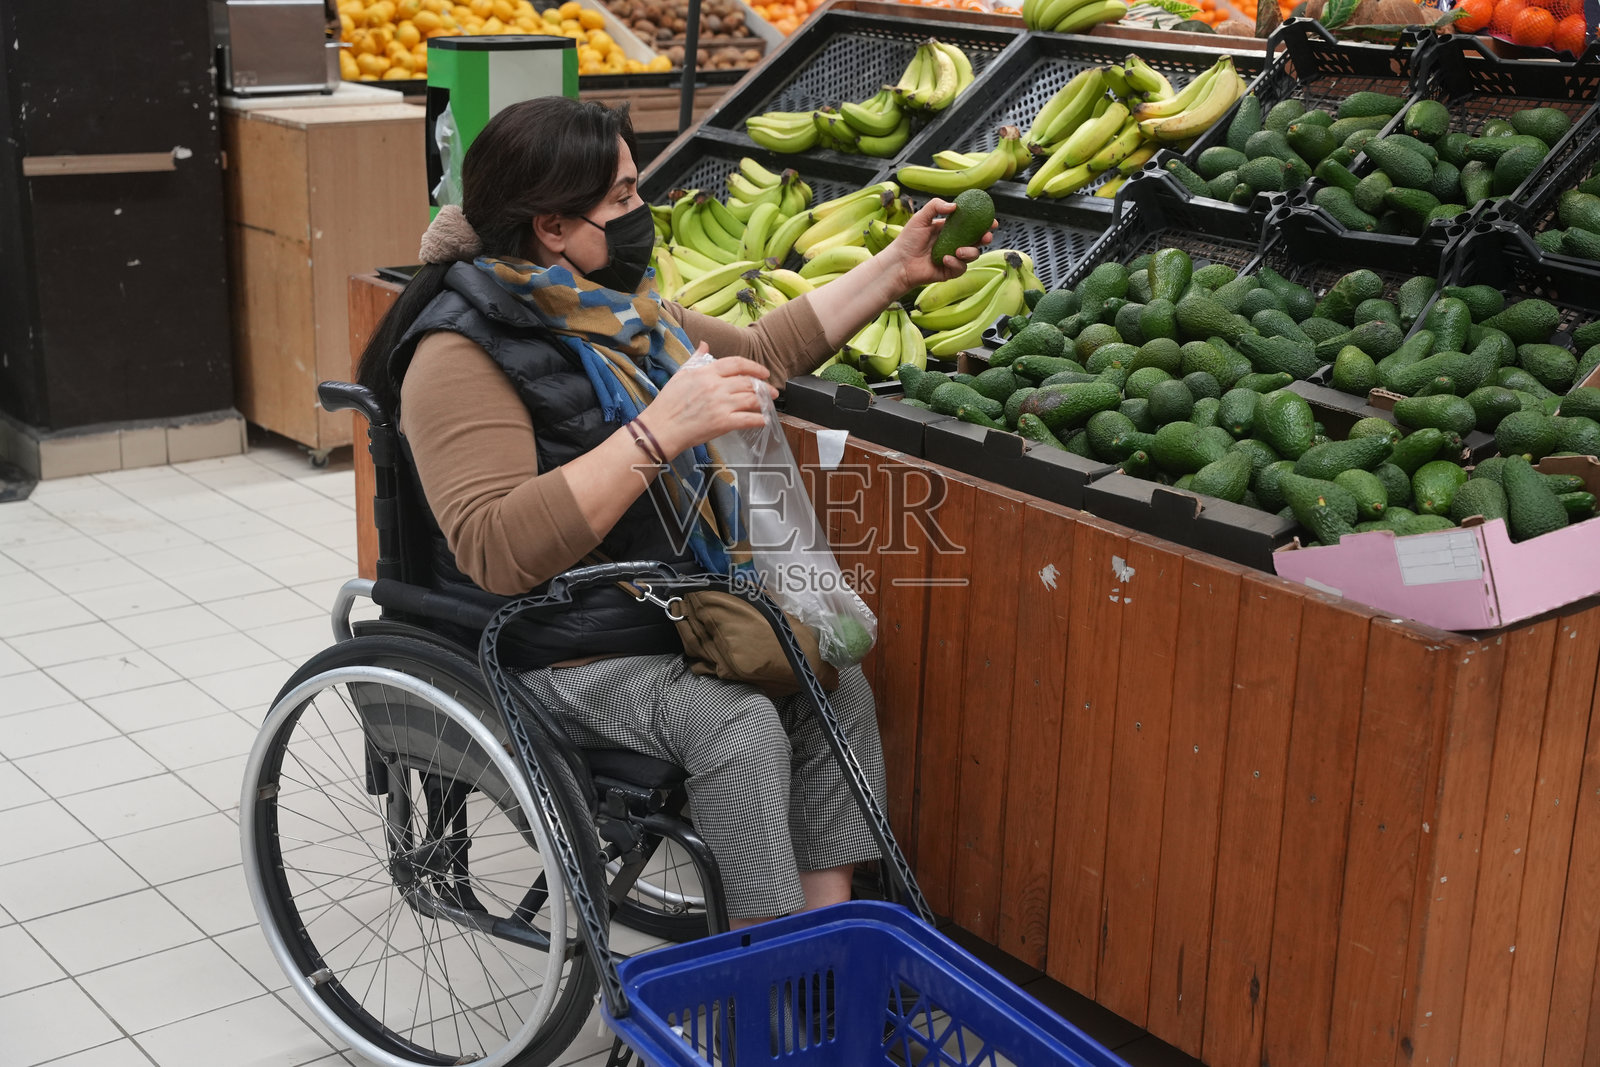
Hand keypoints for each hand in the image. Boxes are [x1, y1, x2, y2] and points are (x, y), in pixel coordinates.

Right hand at [640, 344, 777, 456]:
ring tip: (768, 403)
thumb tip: (705, 345)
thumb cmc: (668, 404)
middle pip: (748, 382)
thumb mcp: (681, 375)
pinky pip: (748, 419)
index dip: (754, 367)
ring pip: (751, 399)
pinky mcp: (723, 423)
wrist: (660, 428)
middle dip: (764, 386)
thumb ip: (696, 359)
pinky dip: (759, 419)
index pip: (737, 363)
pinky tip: (763, 420)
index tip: (763, 372)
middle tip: (772, 390)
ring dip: (764, 401)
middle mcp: (716, 386)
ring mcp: (721, 405)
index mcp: (706, 372)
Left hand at [881, 198, 997, 291]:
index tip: (991, 221)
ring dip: (970, 252)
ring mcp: (953, 258)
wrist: (899, 263)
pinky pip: (961, 268)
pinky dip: (956, 263)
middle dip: (985, 238)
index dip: (983, 223)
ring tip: (959, 250)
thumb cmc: (907, 240)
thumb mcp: (920, 218)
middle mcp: (954, 243)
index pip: (971, 225)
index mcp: (950, 229)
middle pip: (977, 240)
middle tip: (986, 236)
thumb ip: (935, 206)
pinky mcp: (950, 271)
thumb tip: (954, 206)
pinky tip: (946, 259)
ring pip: (973, 255)